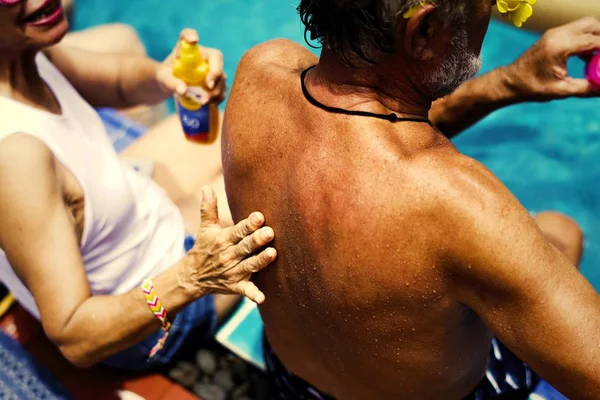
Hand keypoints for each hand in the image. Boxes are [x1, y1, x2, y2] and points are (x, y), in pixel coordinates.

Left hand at [156, 28, 226, 104]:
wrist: (171, 84)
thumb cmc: (166, 76)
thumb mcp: (163, 78)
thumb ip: (170, 82)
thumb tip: (183, 90)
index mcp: (185, 48)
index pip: (187, 34)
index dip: (190, 35)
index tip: (193, 40)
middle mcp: (202, 55)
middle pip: (216, 57)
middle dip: (215, 72)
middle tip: (208, 85)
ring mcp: (211, 67)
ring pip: (221, 76)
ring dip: (216, 89)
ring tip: (204, 101)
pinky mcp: (216, 81)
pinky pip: (222, 88)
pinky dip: (218, 97)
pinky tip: (210, 103)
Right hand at [183, 186, 275, 303]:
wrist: (192, 276)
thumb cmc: (204, 247)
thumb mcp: (206, 228)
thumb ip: (209, 208)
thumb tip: (206, 186)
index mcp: (224, 239)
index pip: (238, 231)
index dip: (248, 224)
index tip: (259, 216)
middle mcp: (229, 255)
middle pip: (245, 247)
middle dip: (257, 240)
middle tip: (270, 232)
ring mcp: (232, 271)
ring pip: (249, 265)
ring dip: (260, 261)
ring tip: (273, 254)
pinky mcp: (235, 286)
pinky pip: (244, 291)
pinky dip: (252, 295)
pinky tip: (262, 297)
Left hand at [505, 17, 599, 100]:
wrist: (510, 82)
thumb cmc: (532, 88)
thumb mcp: (561, 91)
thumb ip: (587, 88)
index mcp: (559, 47)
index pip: (593, 41)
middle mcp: (557, 35)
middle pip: (592, 26)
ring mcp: (554, 33)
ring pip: (585, 25)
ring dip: (596, 38)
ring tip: (596, 60)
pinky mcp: (552, 35)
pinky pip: (577, 31)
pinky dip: (587, 40)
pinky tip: (588, 58)